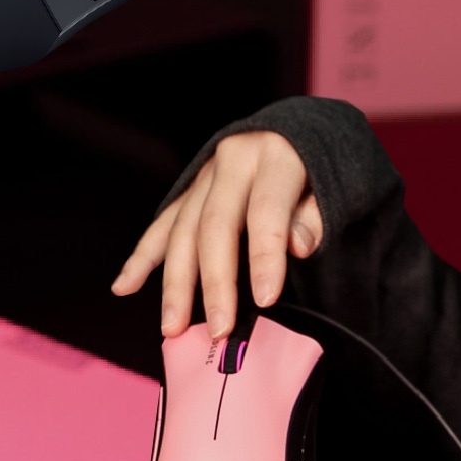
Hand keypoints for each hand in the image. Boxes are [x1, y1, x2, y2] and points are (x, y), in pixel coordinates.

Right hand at [111, 131, 322, 337]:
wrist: (303, 131)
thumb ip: (315, 217)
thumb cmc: (324, 170)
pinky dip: (143, 257)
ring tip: (172, 326)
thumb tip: (297, 246)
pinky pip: (163, 224)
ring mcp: (206, 174)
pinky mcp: (190, 188)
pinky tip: (124, 286)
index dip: (265, 257)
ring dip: (175, 282)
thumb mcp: (336, 186)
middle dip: (214, 282)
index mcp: (276, 156)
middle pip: (215, 226)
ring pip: (183, 230)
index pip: (266, 212)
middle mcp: (233, 160)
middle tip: (218, 329)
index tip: (265, 300)